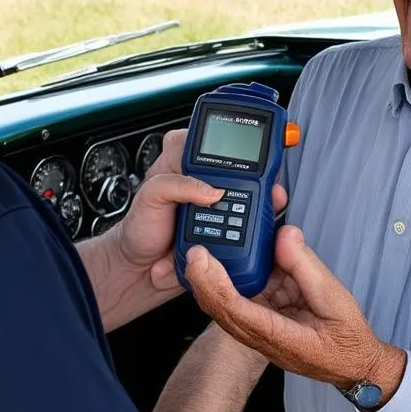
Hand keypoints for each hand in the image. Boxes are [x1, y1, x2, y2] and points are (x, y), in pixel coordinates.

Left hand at [126, 129, 287, 290]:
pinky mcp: (225, 227)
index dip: (232, 147)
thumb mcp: (150, 197)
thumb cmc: (140, 228)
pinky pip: (246, 222)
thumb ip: (176, 186)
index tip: (249, 154)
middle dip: (258, 175)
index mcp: (181, 162)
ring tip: (269, 200)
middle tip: (266, 183)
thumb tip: (212, 190)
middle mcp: (202, 180)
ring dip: (262, 200)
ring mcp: (216, 204)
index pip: (211, 143)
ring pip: (249, 195)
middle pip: (239, 168)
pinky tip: (260, 223)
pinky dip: (255, 224)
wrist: (143, 268)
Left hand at [182, 226, 404, 395]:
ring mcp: (259, 329)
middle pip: (220, 306)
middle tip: (195, 247)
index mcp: (277, 336)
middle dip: (203, 277)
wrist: (353, 365)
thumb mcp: (335, 299)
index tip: (201, 258)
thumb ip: (306, 266)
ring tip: (214, 244)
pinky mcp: (263, 319)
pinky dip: (241, 274)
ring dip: (220, 275)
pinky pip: (245, 295)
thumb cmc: (347, 339)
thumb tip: (284, 234)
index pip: (233, 309)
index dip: (213, 282)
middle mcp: (260, 336)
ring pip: (228, 300)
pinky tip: (242, 255)